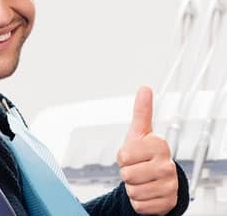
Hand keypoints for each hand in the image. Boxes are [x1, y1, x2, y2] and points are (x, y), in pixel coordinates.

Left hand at [117, 87, 177, 214]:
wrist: (158, 179)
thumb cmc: (144, 153)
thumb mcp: (140, 132)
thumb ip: (142, 111)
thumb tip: (145, 88)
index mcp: (159, 144)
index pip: (124, 156)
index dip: (123, 157)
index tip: (134, 154)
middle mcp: (168, 164)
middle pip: (127, 175)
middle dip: (127, 173)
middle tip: (137, 168)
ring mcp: (169, 184)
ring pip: (132, 191)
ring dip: (132, 188)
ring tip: (142, 180)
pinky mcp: (167, 202)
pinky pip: (140, 205)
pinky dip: (139, 201)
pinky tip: (147, 192)